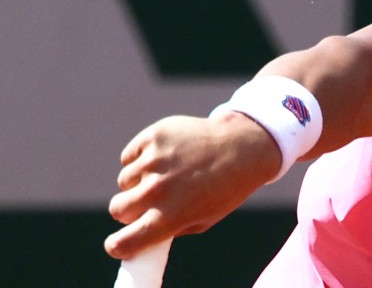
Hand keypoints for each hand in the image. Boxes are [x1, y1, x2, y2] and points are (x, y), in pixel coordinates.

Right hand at [105, 111, 280, 259]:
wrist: (243, 148)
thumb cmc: (225, 188)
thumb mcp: (203, 219)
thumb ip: (169, 230)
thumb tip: (139, 235)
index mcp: (169, 217)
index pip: (123, 242)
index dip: (118, 245)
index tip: (120, 242)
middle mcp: (157, 190)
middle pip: (118, 209)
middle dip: (129, 209)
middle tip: (150, 201)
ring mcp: (154, 161)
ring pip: (124, 181)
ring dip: (139, 181)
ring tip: (168, 174)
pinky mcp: (154, 137)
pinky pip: (129, 156)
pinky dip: (140, 158)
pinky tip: (165, 156)